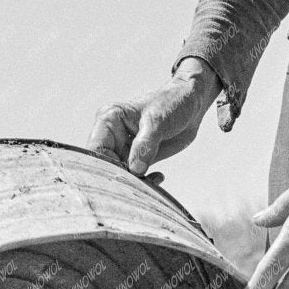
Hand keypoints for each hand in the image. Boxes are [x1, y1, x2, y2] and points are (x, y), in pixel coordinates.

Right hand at [89, 57, 221, 174]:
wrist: (192, 104)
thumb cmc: (172, 103)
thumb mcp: (158, 121)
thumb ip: (145, 144)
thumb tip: (135, 169)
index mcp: (109, 119)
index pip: (96, 148)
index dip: (104, 166)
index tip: (122, 178)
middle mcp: (112, 135)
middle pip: (105, 165)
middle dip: (119, 178)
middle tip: (139, 185)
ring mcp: (124, 148)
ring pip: (120, 173)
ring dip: (134, 182)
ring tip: (153, 180)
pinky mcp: (138, 158)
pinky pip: (135, 176)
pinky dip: (145, 181)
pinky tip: (159, 177)